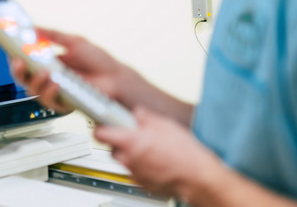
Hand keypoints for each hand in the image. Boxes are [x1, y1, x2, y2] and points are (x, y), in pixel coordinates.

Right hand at [12, 27, 124, 111]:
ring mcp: (54, 90)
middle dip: (17, 69)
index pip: (25, 59)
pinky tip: (56, 83)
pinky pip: (48, 101)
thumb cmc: (99, 61)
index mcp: (48, 61)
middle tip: (19, 61)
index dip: (14, 55)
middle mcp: (48, 77)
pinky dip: (49, 91)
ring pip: (31, 90)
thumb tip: (34, 28)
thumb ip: (53, 34)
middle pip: (23, 76)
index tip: (10, 47)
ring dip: (35, 80)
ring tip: (44, 72)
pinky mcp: (62, 103)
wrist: (115, 78)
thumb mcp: (74, 41)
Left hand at [94, 106, 221, 197]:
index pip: (99, 134)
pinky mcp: (142, 183)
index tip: (104, 124)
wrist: (197, 176)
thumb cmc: (183, 152)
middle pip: (111, 148)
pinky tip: (155, 161)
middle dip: (119, 142)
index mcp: (129, 141)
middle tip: (133, 136)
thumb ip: (145, 117)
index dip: (100, 128)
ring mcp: (134, 172)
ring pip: (124, 160)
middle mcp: (127, 158)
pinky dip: (141, 166)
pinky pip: (135, 171)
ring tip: (149, 149)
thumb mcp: (164, 124)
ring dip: (131, 154)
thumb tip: (138, 113)